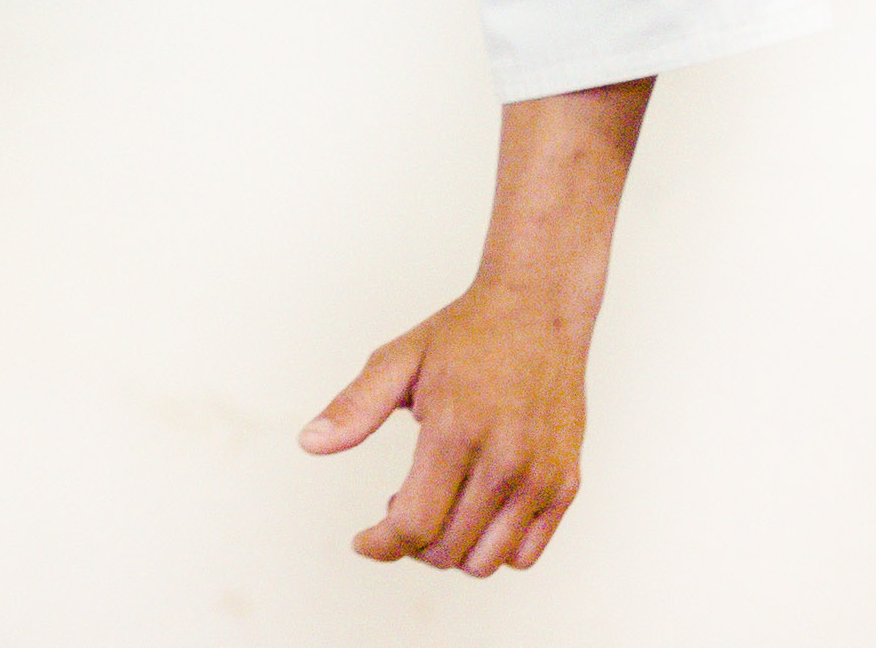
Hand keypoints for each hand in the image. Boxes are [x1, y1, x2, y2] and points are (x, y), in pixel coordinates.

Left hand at [300, 282, 591, 575]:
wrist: (538, 312)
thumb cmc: (467, 335)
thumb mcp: (398, 360)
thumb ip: (354, 408)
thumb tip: (309, 443)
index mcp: (455, 431)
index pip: (414, 525)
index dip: (380, 544)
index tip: (362, 542)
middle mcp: (504, 462)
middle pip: (447, 551)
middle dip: (408, 545)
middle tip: (397, 507)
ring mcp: (541, 477)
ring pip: (487, 563)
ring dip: (450, 551)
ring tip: (436, 506)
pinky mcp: (566, 485)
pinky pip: (526, 553)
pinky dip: (493, 550)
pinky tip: (472, 513)